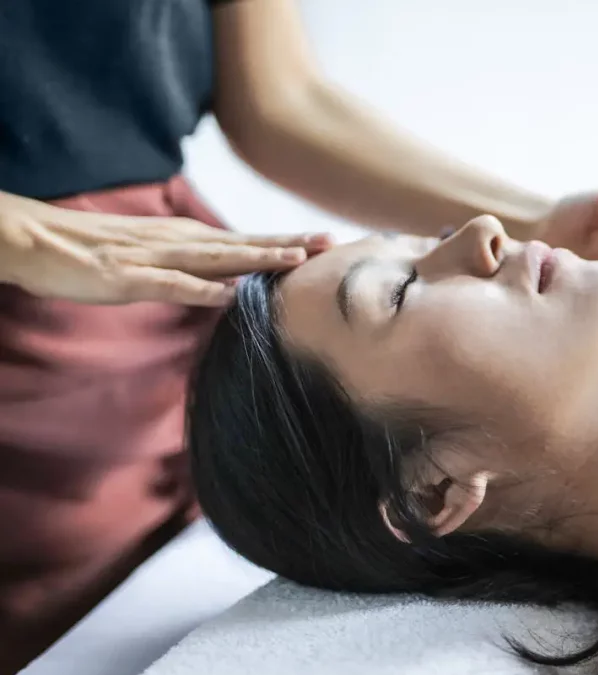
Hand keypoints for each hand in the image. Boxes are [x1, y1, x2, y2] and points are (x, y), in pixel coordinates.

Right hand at [0, 191, 330, 305]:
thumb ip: (191, 267)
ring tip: (295, 259)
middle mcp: (177, 242)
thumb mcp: (153, 256)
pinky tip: (229, 295)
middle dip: (287, 242)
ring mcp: (154, 258)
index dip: (285, 240)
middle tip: (330, 240)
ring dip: (256, 258)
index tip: (324, 240)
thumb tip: (229, 284)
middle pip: (242, 243)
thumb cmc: (96, 251)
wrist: (38, 240)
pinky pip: (170, 285)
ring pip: (216, 259)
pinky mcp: (128, 277)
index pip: (245, 240)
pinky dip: (201, 290)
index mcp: (184, 239)